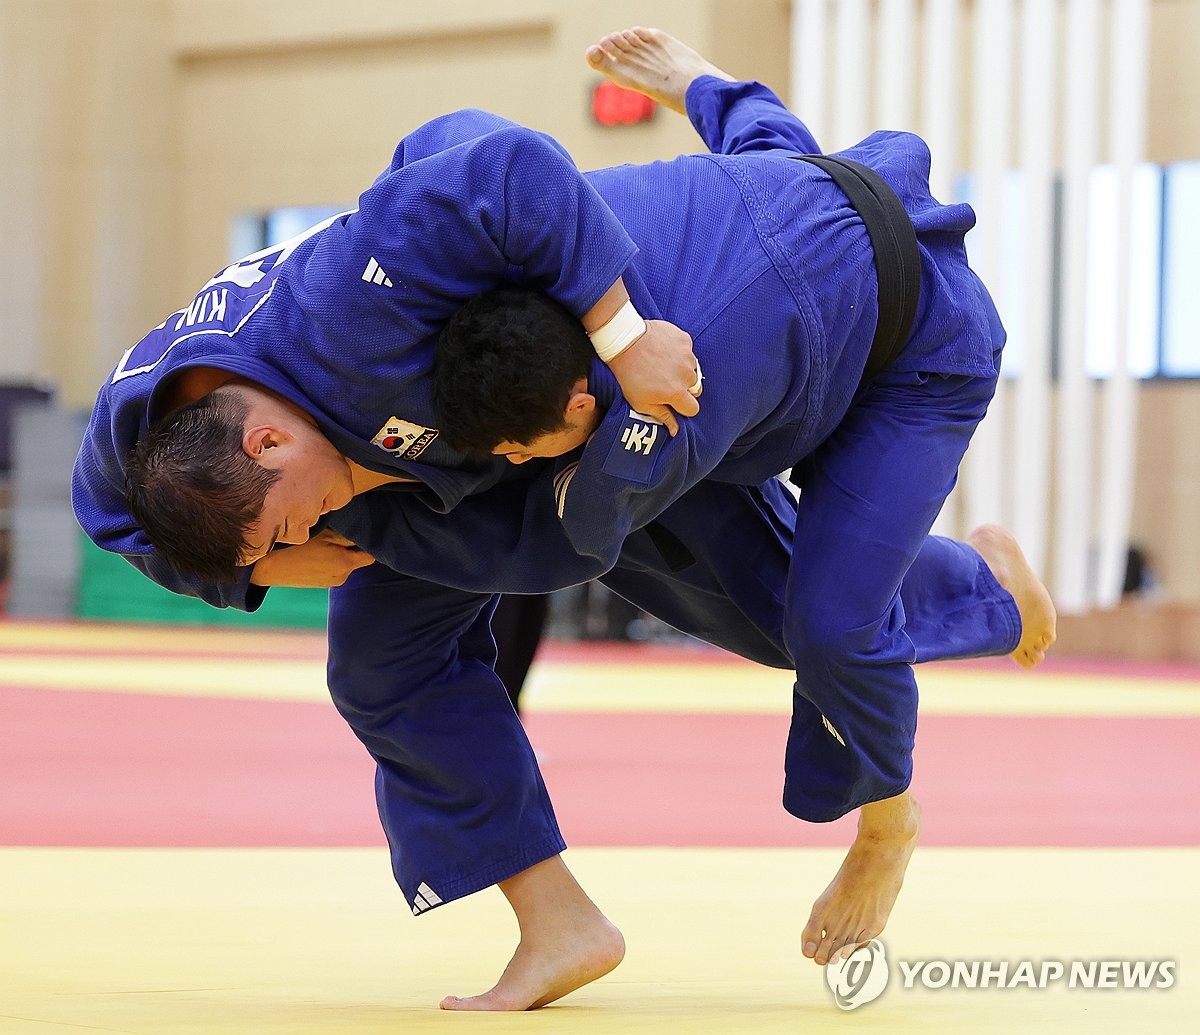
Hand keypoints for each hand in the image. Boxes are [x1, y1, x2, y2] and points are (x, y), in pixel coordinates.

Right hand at [249, 528, 374, 587]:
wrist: (269, 567)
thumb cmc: (295, 547)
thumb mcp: (324, 534)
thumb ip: (347, 536)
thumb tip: (364, 534)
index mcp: (346, 563)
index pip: (371, 555)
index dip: (369, 543)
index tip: (363, 532)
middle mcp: (342, 576)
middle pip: (357, 559)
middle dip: (352, 547)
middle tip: (339, 533)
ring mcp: (331, 582)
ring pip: (345, 564)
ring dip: (340, 554)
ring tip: (324, 542)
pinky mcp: (321, 584)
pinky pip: (333, 570)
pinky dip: (330, 561)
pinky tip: (316, 553)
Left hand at [606, 319, 701, 435]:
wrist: (623, 340)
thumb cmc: (628, 374)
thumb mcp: (640, 402)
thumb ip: (662, 416)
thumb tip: (675, 431)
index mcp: (676, 393)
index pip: (693, 408)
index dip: (683, 407)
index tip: (672, 400)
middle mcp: (686, 375)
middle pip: (695, 388)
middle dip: (684, 387)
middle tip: (666, 381)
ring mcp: (687, 355)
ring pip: (693, 369)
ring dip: (682, 369)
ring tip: (662, 364)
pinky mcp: (684, 339)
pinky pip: (688, 350)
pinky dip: (679, 352)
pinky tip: (663, 351)